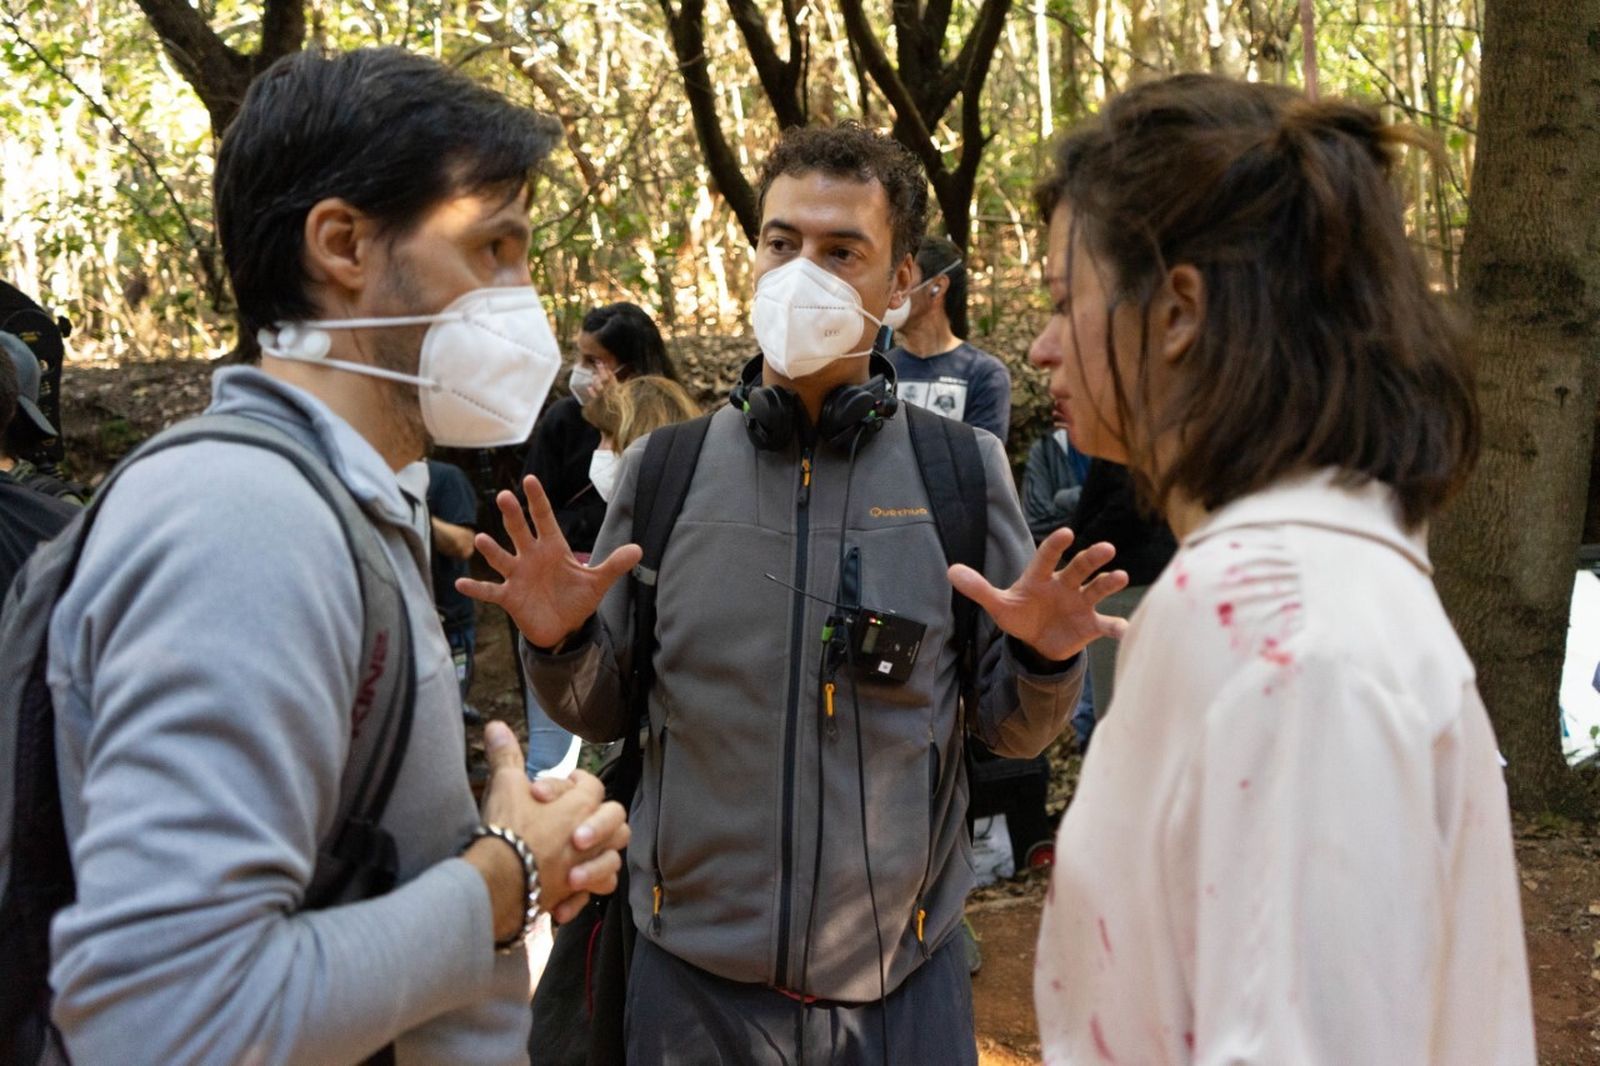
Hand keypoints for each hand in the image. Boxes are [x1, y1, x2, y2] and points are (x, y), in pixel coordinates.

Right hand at [457, 475, 641, 648]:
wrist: (563, 627)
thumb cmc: (576, 598)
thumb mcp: (597, 582)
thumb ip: (614, 565)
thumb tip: (639, 549)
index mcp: (552, 548)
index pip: (543, 518)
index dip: (537, 500)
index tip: (529, 479)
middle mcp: (531, 556)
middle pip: (520, 531)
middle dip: (513, 515)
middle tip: (505, 496)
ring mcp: (517, 575)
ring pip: (502, 558)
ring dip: (492, 550)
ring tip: (481, 539)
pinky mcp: (509, 597)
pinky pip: (490, 591)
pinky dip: (476, 588)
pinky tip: (461, 584)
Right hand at [471, 722, 629, 934]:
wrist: (497, 880)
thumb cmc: (506, 829)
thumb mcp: (505, 785)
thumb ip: (506, 756)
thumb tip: (496, 726)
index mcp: (579, 807)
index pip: (593, 786)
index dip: (580, 782)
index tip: (568, 783)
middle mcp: (591, 837)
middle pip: (617, 822)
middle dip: (601, 820)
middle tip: (576, 822)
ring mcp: (586, 867)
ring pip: (613, 860)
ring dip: (598, 856)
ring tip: (575, 854)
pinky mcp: (574, 894)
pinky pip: (595, 892)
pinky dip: (585, 891)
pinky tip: (567, 888)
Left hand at [948, 526, 1128, 661]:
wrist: (1037, 642)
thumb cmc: (1020, 615)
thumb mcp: (999, 604)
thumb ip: (979, 588)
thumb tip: (951, 571)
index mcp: (1041, 576)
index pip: (1047, 556)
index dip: (1056, 546)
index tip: (1066, 533)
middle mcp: (1065, 584)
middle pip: (1079, 567)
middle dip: (1092, 558)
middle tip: (1106, 548)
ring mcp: (1081, 603)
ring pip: (1097, 589)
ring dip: (1109, 583)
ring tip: (1119, 577)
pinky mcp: (1091, 624)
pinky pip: (1106, 624)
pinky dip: (1117, 627)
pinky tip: (1126, 630)